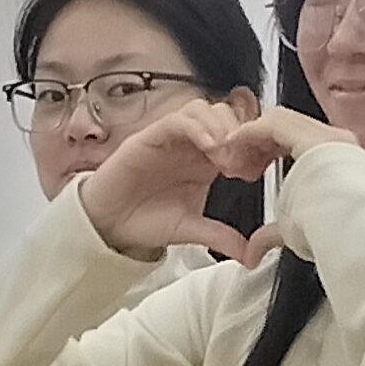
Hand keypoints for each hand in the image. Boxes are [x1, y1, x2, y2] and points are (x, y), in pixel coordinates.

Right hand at [75, 99, 281, 263]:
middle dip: (239, 133)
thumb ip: (220, 237)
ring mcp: (171, 138)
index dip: (251, 145)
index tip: (256, 170)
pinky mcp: (151, 136)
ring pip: (203, 110)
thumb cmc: (145, 221)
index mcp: (206, 161)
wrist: (108, 225)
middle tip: (241, 163)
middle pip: (225, 114)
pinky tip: (209, 147)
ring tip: (225, 157)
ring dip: (220, 127)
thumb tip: (251, 256)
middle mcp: (191, 144)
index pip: (236, 135)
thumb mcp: (190, 229)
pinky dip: (197, 127)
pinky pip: (178, 120)